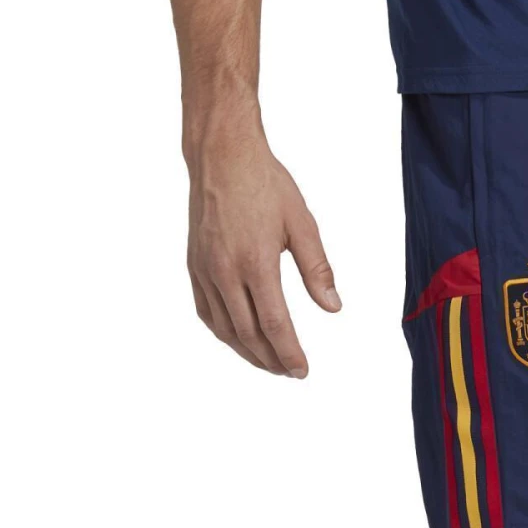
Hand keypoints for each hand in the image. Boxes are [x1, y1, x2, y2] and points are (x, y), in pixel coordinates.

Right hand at [185, 130, 339, 375]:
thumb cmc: (265, 184)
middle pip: (250, 334)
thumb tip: (333, 307)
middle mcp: (225, 271)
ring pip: (226, 329)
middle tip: (290, 372)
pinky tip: (239, 340)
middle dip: (272, 360)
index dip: (289, 353)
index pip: (275, 325)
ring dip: (248, 353)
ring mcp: (206, 270)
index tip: (302, 370)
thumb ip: (318, 269)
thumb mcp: (301, 224)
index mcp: (256, 262)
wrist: (221, 155)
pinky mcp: (194, 266)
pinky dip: (224, 333)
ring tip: (269, 364)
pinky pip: (207, 312)